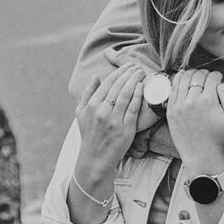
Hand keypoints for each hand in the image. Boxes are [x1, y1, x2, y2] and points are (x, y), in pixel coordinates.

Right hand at [74, 65, 145, 181]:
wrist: (95, 158)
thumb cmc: (89, 133)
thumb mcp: (80, 113)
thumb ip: (87, 93)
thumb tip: (95, 76)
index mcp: (92, 106)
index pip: (107, 83)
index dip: (119, 72)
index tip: (127, 66)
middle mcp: (103, 112)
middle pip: (118, 87)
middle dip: (129, 73)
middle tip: (137, 66)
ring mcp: (115, 121)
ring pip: (127, 95)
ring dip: (135, 80)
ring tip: (141, 73)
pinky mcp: (126, 129)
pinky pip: (134, 108)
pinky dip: (138, 96)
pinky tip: (142, 87)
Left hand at [169, 69, 223, 171]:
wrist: (201, 157)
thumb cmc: (219, 140)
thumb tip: (221, 85)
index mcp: (208, 102)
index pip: (212, 78)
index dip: (217, 75)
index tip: (219, 78)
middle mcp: (192, 100)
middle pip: (198, 76)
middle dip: (205, 74)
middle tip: (208, 77)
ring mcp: (179, 105)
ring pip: (184, 79)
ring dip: (191, 74)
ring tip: (196, 77)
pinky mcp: (170, 110)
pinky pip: (172, 88)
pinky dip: (177, 80)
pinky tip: (182, 77)